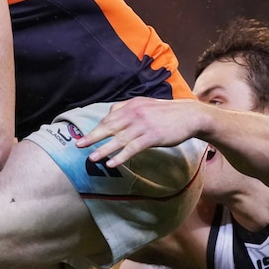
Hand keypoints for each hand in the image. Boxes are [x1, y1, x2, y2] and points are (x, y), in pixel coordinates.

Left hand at [76, 97, 202, 167]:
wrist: (189, 115)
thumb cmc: (166, 113)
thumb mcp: (145, 105)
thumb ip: (127, 109)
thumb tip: (110, 115)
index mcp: (131, 105)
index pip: (109, 118)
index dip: (97, 128)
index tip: (85, 137)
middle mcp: (134, 113)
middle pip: (109, 127)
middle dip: (92, 137)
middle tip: (78, 145)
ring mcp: (142, 125)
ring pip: (118, 139)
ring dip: (104, 149)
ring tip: (92, 158)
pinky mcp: (151, 136)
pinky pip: (132, 148)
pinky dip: (121, 156)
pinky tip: (112, 163)